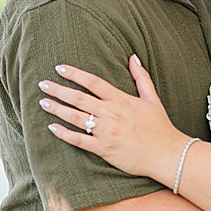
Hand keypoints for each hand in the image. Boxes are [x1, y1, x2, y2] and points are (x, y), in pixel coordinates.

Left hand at [40, 55, 188, 185]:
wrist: (167, 154)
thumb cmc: (161, 126)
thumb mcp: (153, 98)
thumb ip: (141, 77)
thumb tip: (133, 57)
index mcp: (122, 100)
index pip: (94, 82)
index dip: (75, 74)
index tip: (59, 68)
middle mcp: (112, 113)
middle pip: (79, 98)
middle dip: (59, 90)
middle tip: (43, 84)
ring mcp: (107, 132)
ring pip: (76, 117)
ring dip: (57, 109)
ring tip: (43, 102)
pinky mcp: (104, 149)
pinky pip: (79, 140)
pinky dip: (64, 134)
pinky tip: (52, 127)